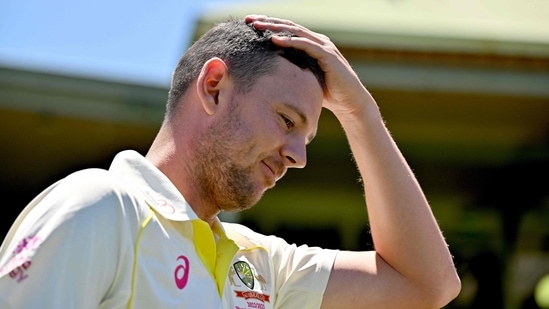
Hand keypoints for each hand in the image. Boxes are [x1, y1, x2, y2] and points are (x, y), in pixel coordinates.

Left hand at [245, 15, 373, 116]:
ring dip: (275, 28)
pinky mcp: (328, 55)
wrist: (350, 102)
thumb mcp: (304, 79)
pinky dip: (290, 42)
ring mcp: (324, 46)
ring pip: (296, 32)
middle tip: (248, 20)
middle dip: (268, 22)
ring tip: (258, 26)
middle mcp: (317, 41)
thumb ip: (291, 72)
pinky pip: (306, 45)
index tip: (249, 24)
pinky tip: (275, 41)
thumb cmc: (326, 93)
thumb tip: (269, 76)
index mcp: (311, 44)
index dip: (269, 25)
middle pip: (289, 26)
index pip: (287, 31)